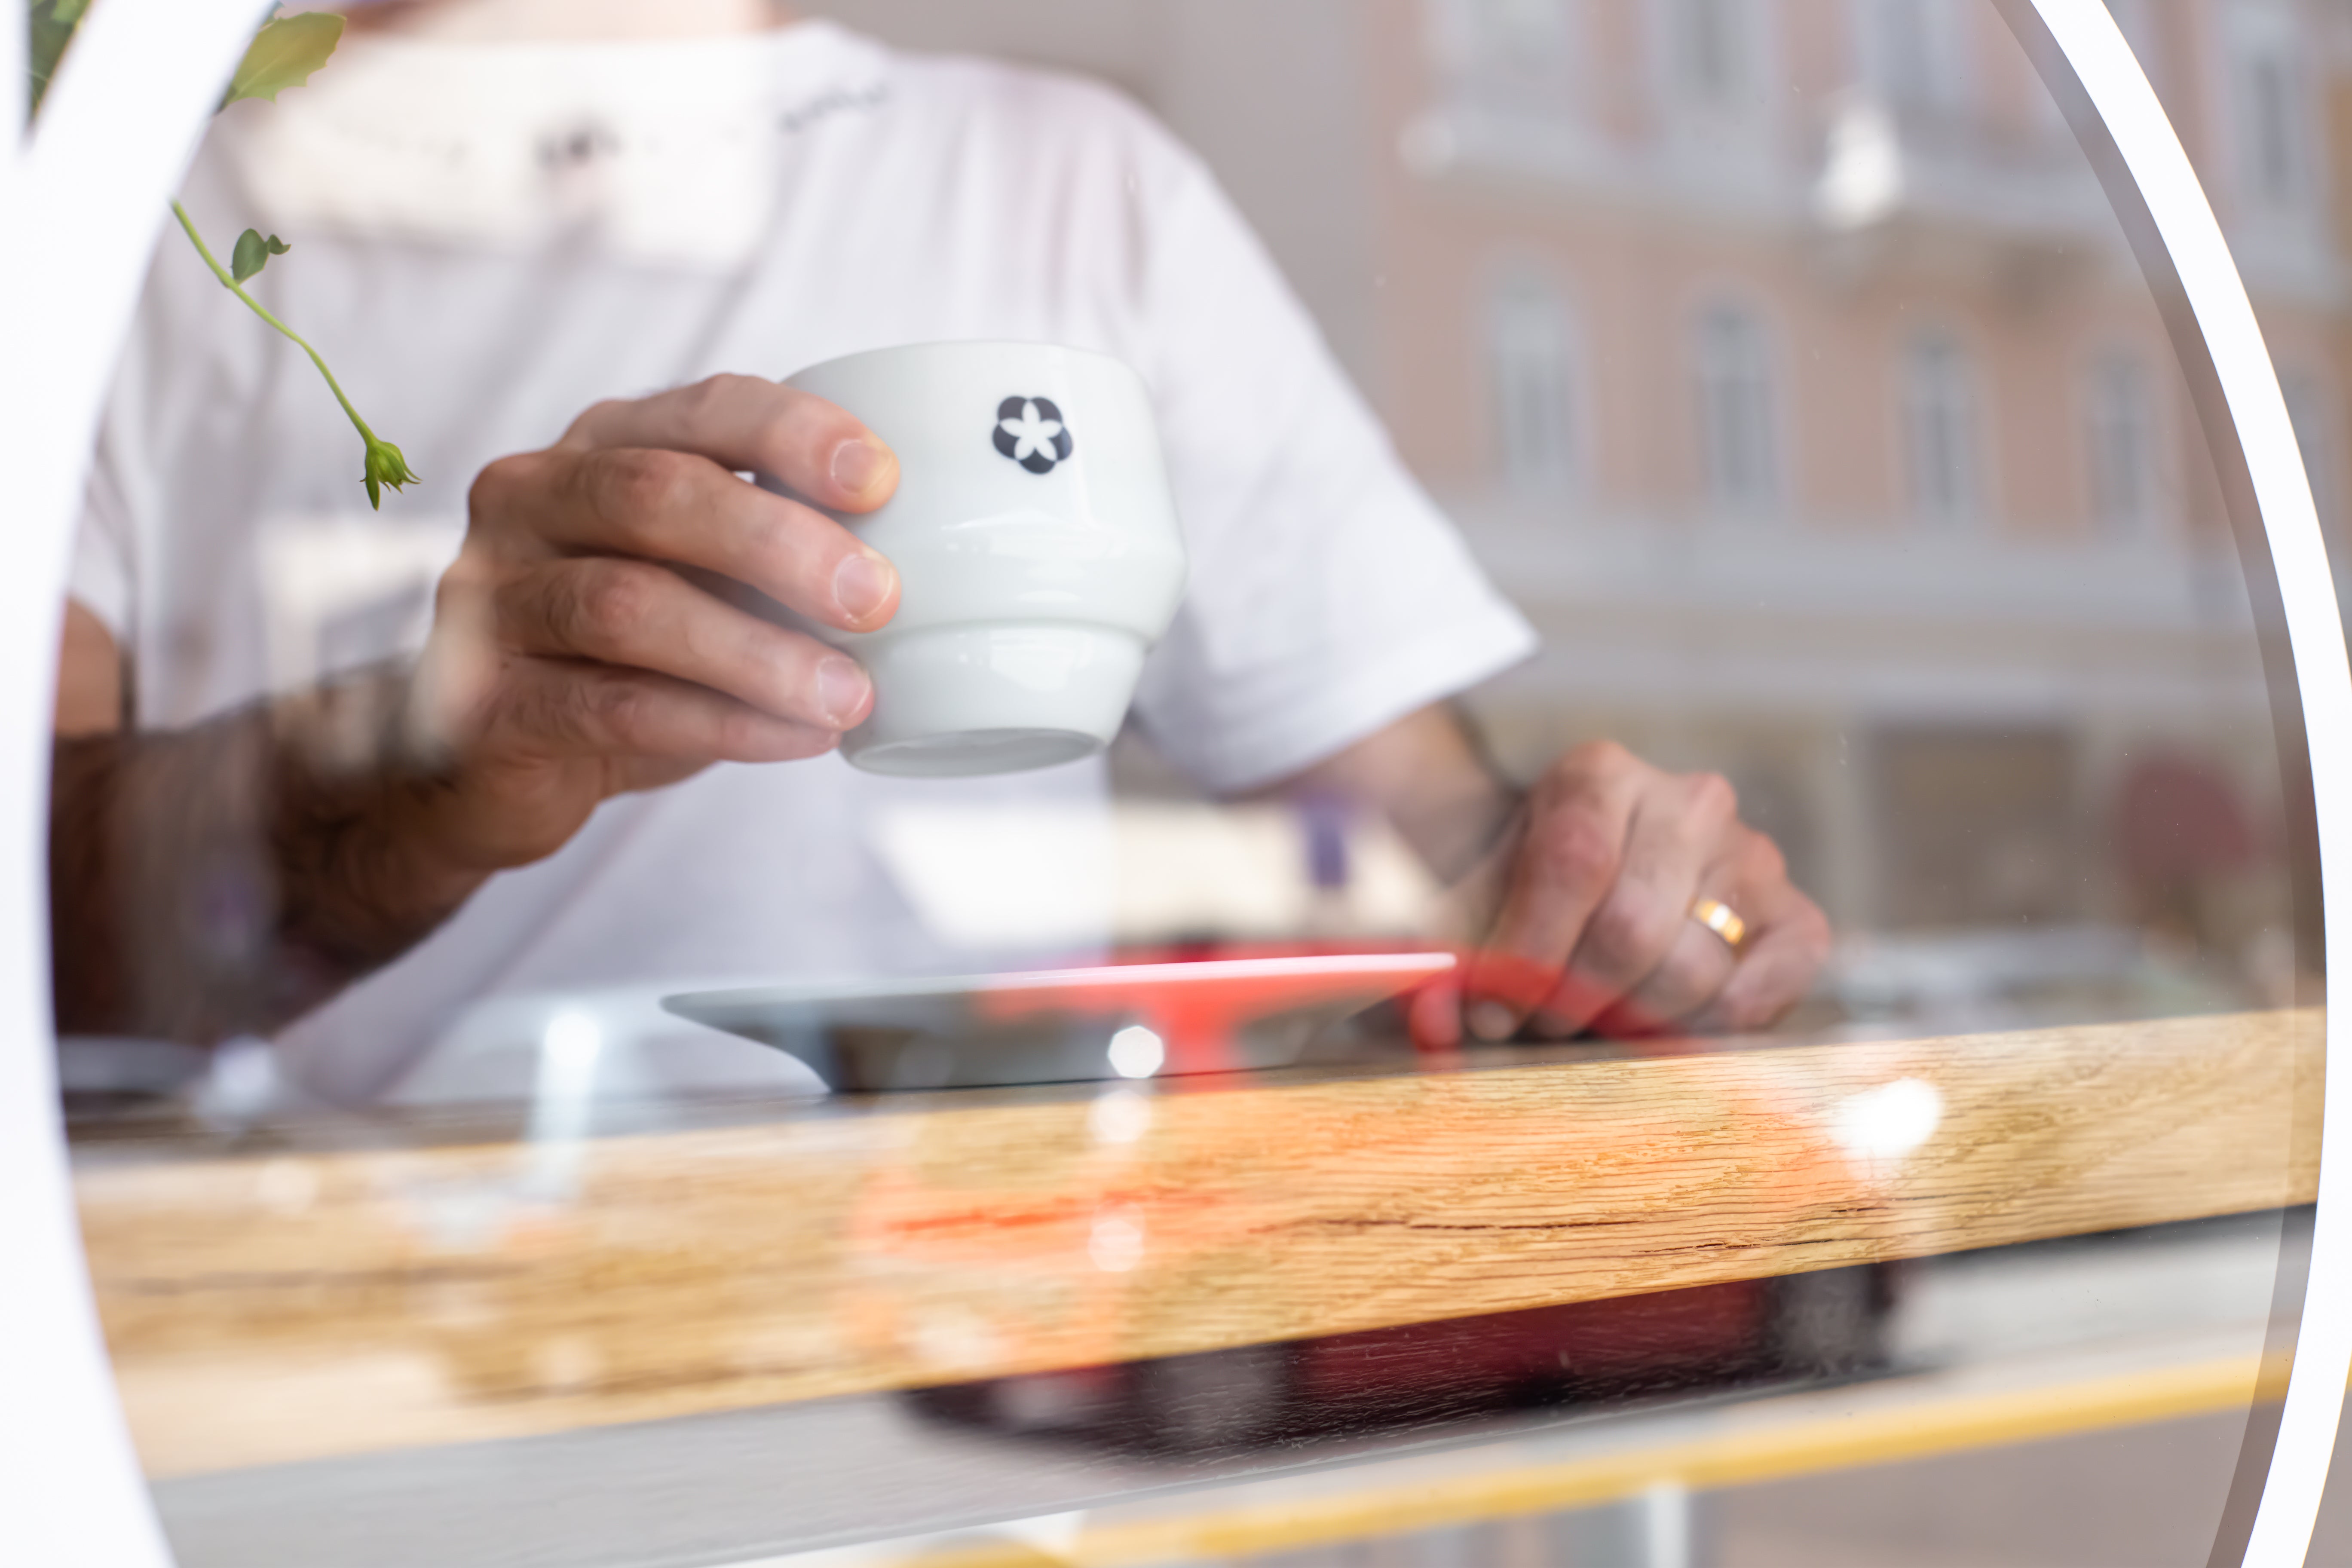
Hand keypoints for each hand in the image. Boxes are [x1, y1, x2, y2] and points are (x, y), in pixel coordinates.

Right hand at [406, 374, 902, 875]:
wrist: (483, 759)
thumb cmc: (628, 653)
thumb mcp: (701, 582)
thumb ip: (773, 554)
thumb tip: (929, 564)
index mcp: (599, 448)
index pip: (702, 409)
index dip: (793, 433)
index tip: (883, 478)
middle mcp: (530, 501)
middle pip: (655, 494)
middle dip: (778, 543)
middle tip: (879, 598)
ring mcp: (490, 598)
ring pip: (629, 606)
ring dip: (757, 652)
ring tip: (850, 696)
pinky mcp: (479, 699)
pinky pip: (611, 705)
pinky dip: (718, 723)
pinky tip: (794, 740)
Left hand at [1414, 741, 1831, 1045]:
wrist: (1564, 890)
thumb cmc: (1510, 898)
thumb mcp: (1458, 909)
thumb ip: (1436, 957)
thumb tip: (1437, 1021)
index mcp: (1599, 774)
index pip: (1575, 863)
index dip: (1529, 953)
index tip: (1490, 1008)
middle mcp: (1688, 801)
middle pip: (1633, 928)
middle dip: (1573, 997)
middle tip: (1540, 1023)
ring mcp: (1751, 857)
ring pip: (1692, 971)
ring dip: (1627, 1021)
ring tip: (1589, 1021)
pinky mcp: (1794, 921)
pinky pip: (1757, 995)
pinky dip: (1702, 1030)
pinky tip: (1656, 1026)